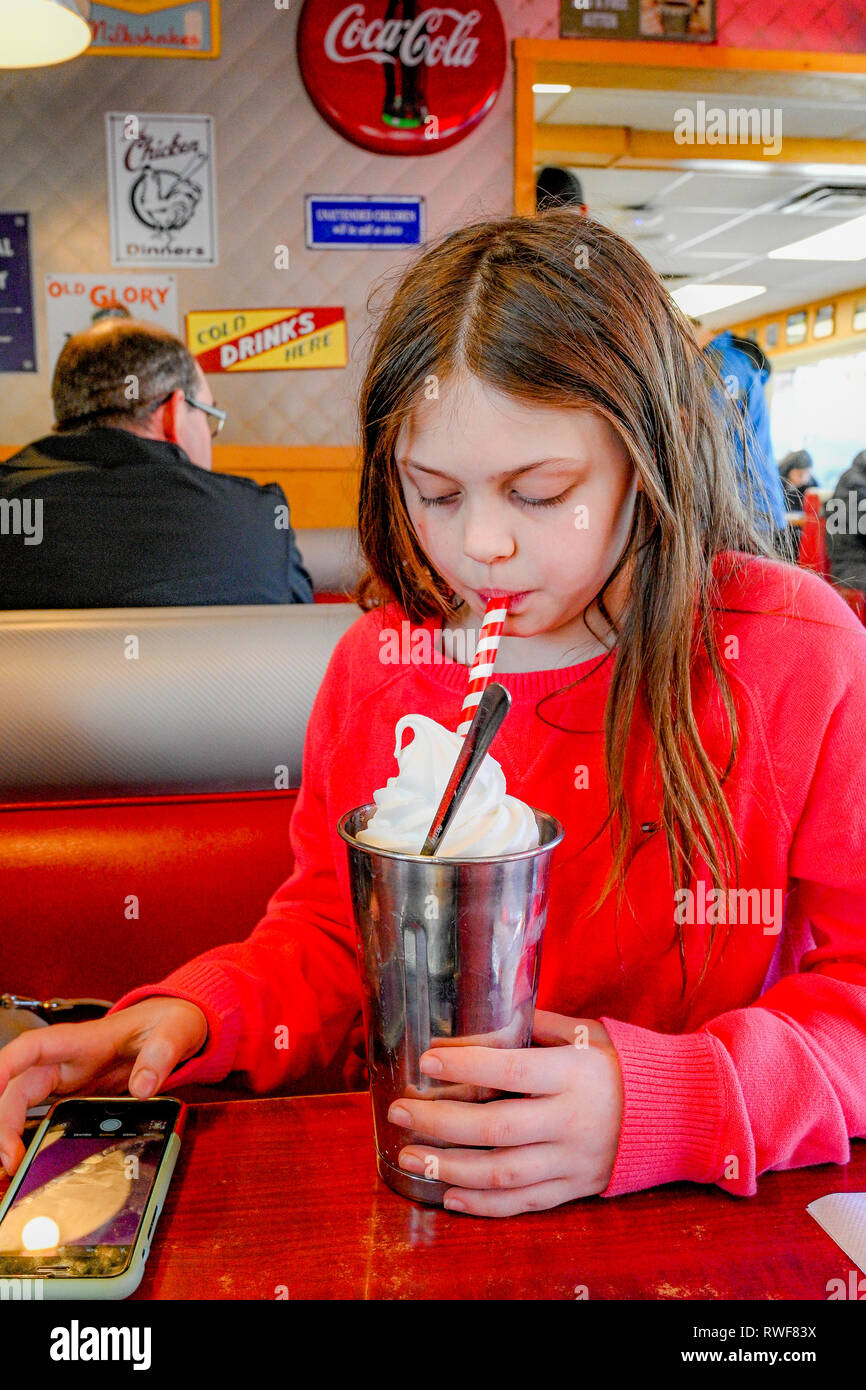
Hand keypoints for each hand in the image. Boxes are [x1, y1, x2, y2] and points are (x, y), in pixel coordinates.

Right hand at [0, 998, 207, 1176]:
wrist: (173, 1027)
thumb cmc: (168, 1022)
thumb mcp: (175, 1032)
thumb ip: (161, 1055)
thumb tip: (142, 1087)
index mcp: (83, 1040)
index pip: (32, 1048)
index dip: (5, 1067)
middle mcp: (67, 1059)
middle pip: (19, 1086)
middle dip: (4, 1121)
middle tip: (10, 1159)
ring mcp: (68, 1077)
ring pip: (22, 1102)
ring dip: (9, 1131)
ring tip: (11, 1165)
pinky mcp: (75, 1094)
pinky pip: (41, 1113)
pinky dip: (27, 1134)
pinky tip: (25, 1157)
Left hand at [388, 1011, 623, 1216]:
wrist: (678, 1112)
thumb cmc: (623, 1064)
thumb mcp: (587, 1033)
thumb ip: (537, 1028)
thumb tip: (482, 1019)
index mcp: (574, 1074)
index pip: (511, 1072)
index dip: (466, 1067)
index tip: (427, 1061)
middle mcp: (571, 1121)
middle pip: (495, 1129)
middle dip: (440, 1122)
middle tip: (399, 1111)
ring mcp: (572, 1161)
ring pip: (502, 1173)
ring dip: (449, 1168)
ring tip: (410, 1157)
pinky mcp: (574, 1188)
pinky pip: (522, 1203)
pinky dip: (482, 1204)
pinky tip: (448, 1197)